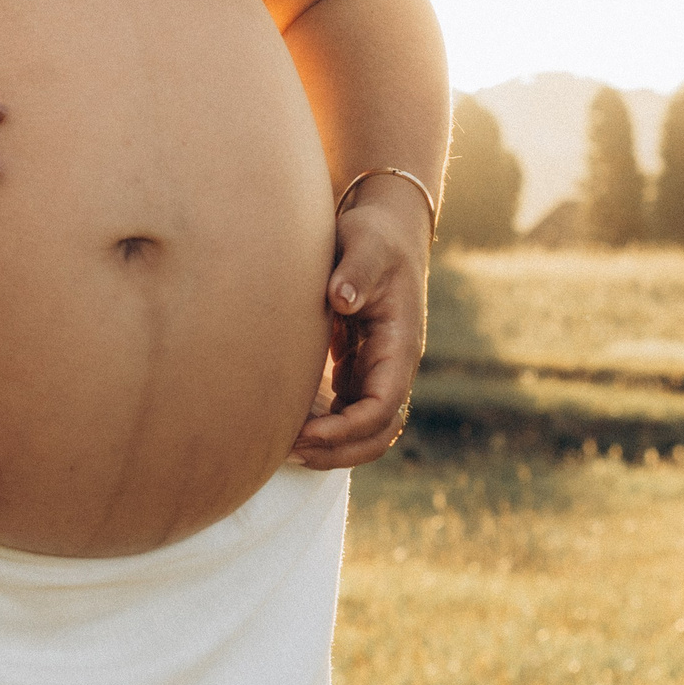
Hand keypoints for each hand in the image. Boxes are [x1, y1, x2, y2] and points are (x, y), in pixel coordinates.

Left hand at [288, 191, 430, 468]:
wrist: (383, 232)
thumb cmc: (374, 237)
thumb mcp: (366, 244)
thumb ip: (355, 270)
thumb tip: (341, 298)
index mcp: (400, 345)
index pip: (384, 405)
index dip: (348, 427)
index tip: (306, 432)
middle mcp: (392, 366)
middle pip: (378, 432)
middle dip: (339, 450)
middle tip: (289, 451)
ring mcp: (375, 370)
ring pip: (363, 429)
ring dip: (331, 447)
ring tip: (283, 450)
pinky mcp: (356, 367)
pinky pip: (345, 411)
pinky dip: (322, 426)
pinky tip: (285, 425)